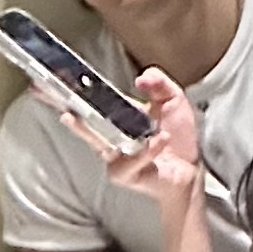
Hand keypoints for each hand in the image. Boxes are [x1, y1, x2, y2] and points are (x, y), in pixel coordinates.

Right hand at [78, 67, 205, 220]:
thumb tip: (140, 78)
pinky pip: (129, 161)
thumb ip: (158, 83)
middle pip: (85, 124)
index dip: (77, 94)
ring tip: (77, 118)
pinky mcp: (124, 173)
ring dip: (88, 131)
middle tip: (60, 104)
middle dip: (71, 115)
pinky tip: (160, 139)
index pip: (95, 103)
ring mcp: (115, 156)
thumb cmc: (178, 137)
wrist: (192, 167)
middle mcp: (112, 136)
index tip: (64, 82)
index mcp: (120, 116)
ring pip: (97, 142)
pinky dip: (145, 151)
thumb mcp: (172, 100)